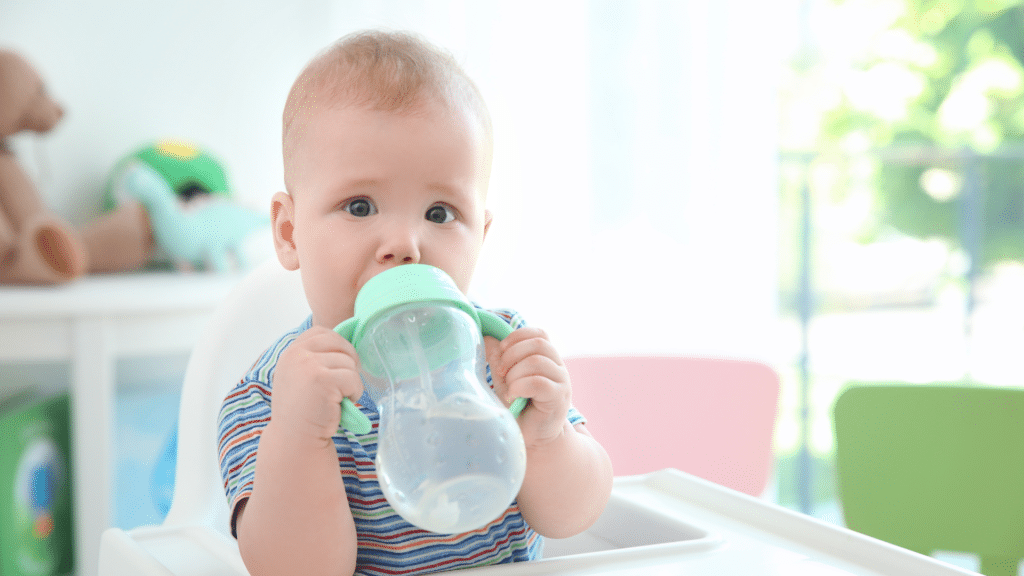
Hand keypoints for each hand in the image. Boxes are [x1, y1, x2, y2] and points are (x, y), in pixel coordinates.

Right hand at [270, 326, 364, 442]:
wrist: (295, 438)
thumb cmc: (304, 408)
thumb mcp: (301, 374)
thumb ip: (315, 356)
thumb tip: (350, 334)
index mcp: (291, 350)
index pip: (323, 333)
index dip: (338, 348)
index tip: (336, 369)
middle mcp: (296, 354)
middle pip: (340, 344)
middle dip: (348, 363)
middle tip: (341, 385)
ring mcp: (308, 365)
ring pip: (349, 362)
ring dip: (351, 382)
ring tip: (336, 398)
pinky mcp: (323, 380)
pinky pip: (353, 378)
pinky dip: (354, 393)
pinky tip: (341, 404)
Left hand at [484, 327, 570, 447]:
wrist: (532, 439)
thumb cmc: (519, 409)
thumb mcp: (506, 380)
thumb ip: (500, 360)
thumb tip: (488, 337)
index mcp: (548, 359)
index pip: (539, 334)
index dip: (518, 337)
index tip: (501, 350)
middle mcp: (558, 368)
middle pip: (539, 344)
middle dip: (513, 355)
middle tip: (501, 373)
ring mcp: (562, 382)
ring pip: (537, 362)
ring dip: (515, 374)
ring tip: (509, 390)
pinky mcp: (559, 398)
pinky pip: (538, 382)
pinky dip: (520, 386)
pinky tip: (514, 397)